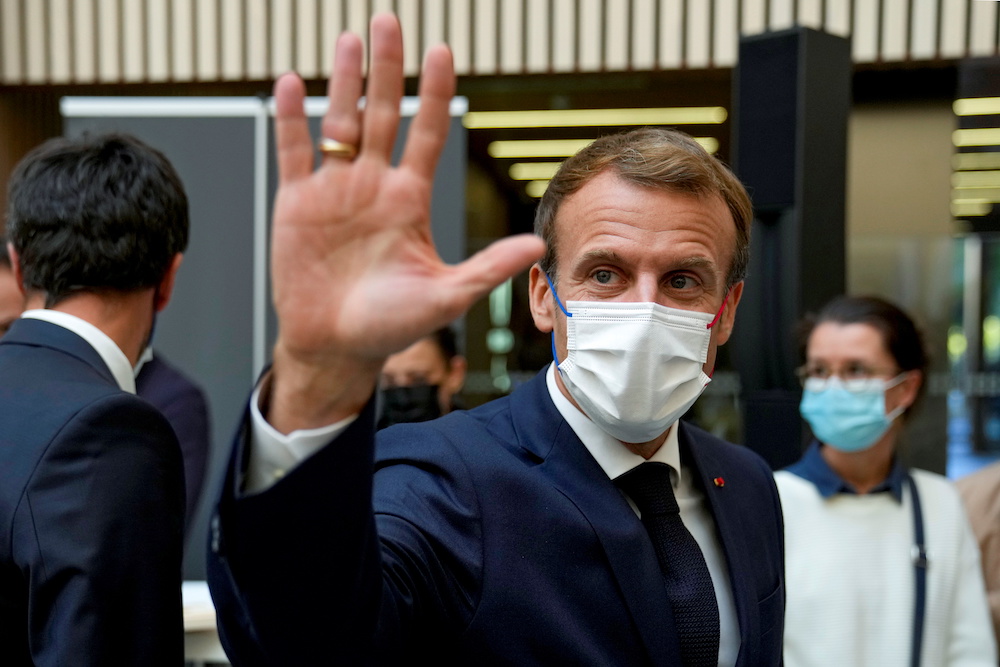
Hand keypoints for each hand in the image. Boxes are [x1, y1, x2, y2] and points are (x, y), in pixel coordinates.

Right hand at [267, 14, 543, 430]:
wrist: (336, 347)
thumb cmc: (391, 326)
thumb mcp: (446, 296)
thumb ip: (488, 268)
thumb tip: (538, 245)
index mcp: (409, 200)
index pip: (426, 134)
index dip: (433, 94)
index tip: (443, 52)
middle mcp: (373, 186)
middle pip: (380, 114)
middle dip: (385, 69)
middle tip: (388, 22)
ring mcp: (334, 191)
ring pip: (338, 123)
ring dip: (342, 82)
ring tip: (348, 40)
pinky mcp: (296, 204)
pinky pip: (293, 152)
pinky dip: (291, 120)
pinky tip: (291, 85)